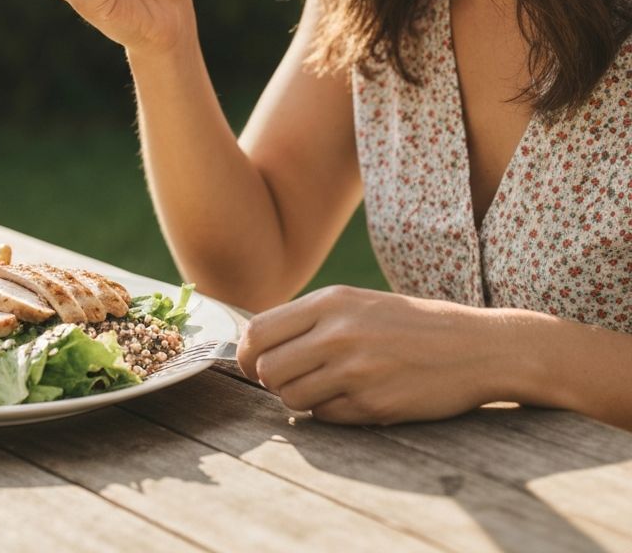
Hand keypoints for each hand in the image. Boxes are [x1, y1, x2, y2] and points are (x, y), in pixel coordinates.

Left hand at [236, 285, 498, 424]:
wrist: (474, 346)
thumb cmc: (408, 324)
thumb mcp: (355, 303)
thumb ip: (308, 319)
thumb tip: (256, 344)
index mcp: (330, 302)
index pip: (257, 331)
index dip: (244, 353)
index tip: (251, 363)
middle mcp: (337, 333)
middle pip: (266, 369)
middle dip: (270, 380)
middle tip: (288, 379)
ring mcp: (356, 370)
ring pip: (291, 397)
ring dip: (298, 398)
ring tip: (323, 387)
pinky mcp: (374, 404)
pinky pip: (325, 416)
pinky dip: (329, 412)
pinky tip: (352, 397)